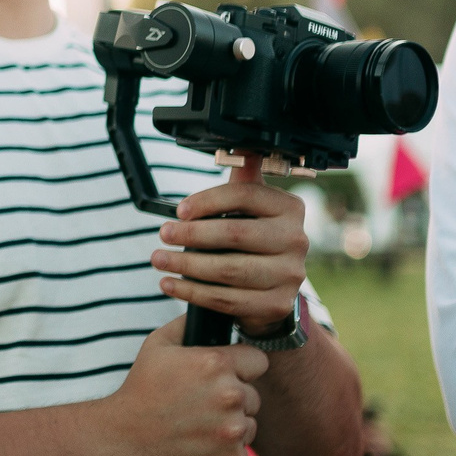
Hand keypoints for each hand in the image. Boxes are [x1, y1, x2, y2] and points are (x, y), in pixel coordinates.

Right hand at [102, 317, 270, 455]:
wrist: (120, 441)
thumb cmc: (140, 390)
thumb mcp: (157, 346)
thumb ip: (188, 325)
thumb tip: (208, 309)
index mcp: (216, 364)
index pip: (258, 360)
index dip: (240, 367)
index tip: (223, 376)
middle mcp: (230, 396)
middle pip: (254, 395)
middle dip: (233, 399)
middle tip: (199, 406)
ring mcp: (233, 431)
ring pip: (248, 424)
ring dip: (229, 426)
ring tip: (196, 427)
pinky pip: (240, 452)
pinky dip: (223, 452)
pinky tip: (198, 447)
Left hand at [152, 165, 307, 333]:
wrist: (272, 292)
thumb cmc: (254, 244)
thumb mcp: (254, 211)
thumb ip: (245, 184)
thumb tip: (242, 150)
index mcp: (289, 209)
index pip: (245, 195)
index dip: (207, 201)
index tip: (179, 211)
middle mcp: (296, 240)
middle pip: (235, 233)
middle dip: (191, 234)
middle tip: (163, 234)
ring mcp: (289, 275)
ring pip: (229, 269)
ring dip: (186, 265)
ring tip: (159, 259)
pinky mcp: (275, 305)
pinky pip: (227, 299)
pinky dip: (193, 293)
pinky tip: (171, 285)